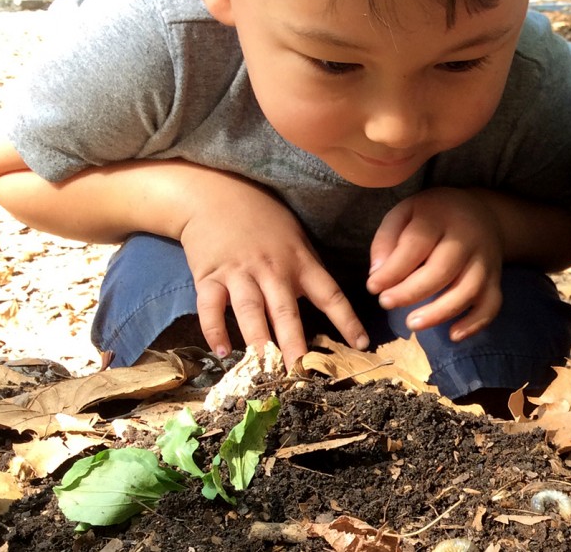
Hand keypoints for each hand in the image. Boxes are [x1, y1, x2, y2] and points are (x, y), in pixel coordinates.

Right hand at [178, 175, 367, 371]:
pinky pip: (211, 306)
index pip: (330, 294)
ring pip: (250, 310)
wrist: (215, 195)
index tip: (361, 344)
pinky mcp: (209, 275)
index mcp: (300, 261)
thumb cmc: (262, 219)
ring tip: (264, 368)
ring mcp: (240, 272)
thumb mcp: (295, 238)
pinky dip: (214, 329)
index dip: (347, 320)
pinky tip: (222, 350)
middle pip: (286, 311)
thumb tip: (326, 307)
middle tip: (302, 373)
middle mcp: (273, 269)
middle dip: (295, 344)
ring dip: (257, 340)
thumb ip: (308, 272)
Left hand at [366, 188, 502, 340]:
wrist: (482, 214)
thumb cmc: (434, 217)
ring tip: (412, 324)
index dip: (394, 269)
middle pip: (443, 269)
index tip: (373, 287)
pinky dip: (475, 323)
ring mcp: (485, 261)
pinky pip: (491, 305)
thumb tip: (376, 274)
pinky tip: (453, 335)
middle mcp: (468, 239)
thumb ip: (387, 239)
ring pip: (468, 290)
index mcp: (440, 217)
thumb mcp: (405, 213)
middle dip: (412, 291)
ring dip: (440, 312)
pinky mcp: (496, 280)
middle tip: (386, 303)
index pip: (417, 243)